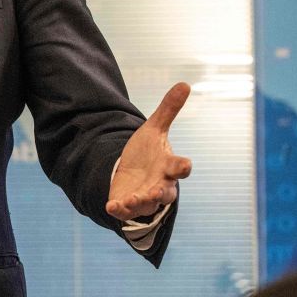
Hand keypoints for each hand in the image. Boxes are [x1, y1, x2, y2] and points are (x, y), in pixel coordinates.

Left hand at [106, 82, 192, 220]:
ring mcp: (144, 197)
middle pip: (167, 193)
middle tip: (155, 191)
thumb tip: (185, 83)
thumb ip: (168, 109)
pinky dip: (119, 210)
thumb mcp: (154, 129)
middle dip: (161, 193)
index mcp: (168, 166)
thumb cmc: (148, 153)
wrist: (132, 172)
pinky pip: (126, 212)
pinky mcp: (127, 204)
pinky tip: (110, 206)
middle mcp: (160, 184)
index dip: (183, 167)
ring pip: (147, 205)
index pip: (180, 168)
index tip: (185, 164)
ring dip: (140, 203)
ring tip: (132, 199)